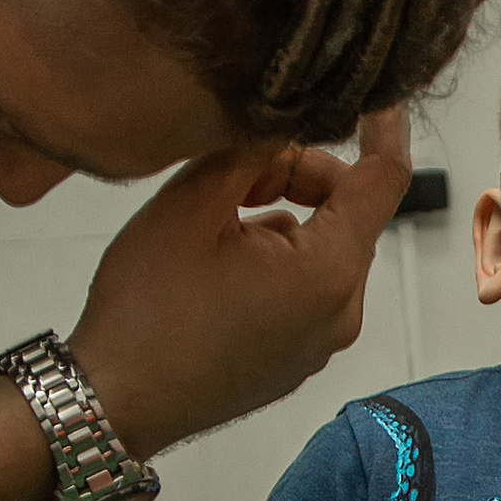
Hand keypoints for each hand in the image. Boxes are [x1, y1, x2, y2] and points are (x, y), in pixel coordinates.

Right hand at [72, 111, 412, 459]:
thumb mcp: (192, 204)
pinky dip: (277, 264)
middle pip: (351, 215)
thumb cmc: (146, 312)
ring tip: (215, 230)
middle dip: (303, 179)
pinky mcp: (295, 361)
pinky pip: (306, 291)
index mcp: (328, 271)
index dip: (383, 127)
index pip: (385, 178)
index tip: (375, 98)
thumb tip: (285, 123)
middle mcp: (340, 313)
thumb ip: (251, 149)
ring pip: (324, 252)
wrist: (114, 402)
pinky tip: (218, 270)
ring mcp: (320, 344)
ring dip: (285, 222)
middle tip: (240, 177)